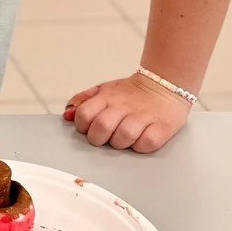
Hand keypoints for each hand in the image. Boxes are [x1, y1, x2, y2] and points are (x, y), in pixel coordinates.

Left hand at [63, 74, 191, 152]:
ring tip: (125, 138)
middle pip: (101, 127)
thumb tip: (67, 115)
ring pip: (123, 137)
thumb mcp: (103, 90)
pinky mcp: (162, 127)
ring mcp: (143, 116)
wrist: (164, 84)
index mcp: (107, 97)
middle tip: (106, 137)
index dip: (83, 126)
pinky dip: (142, 146)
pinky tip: (141, 139)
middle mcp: (123, 106)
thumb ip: (83, 100)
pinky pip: (147, 143)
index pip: (84, 114)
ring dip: (121, 143)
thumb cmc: (131, 93)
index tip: (90, 129)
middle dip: (99, 138)